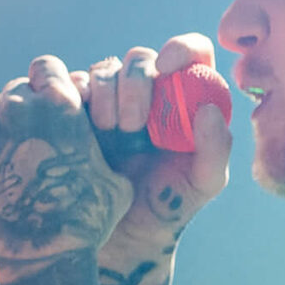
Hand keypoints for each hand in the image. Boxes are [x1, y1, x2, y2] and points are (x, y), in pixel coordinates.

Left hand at [0, 55, 131, 267]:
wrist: (46, 258)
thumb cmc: (86, 223)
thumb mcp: (115, 180)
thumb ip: (106, 150)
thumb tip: (116, 143)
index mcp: (63, 104)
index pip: (46, 67)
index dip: (47, 83)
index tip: (47, 103)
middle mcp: (23, 108)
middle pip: (17, 87)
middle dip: (23, 107)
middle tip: (28, 137)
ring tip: (2, 145)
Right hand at [74, 34, 232, 255]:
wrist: (117, 236)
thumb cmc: (167, 206)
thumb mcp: (203, 184)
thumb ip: (216, 150)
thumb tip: (207, 110)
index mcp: (186, 99)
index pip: (190, 53)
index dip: (179, 48)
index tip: (166, 66)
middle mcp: (148, 92)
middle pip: (140, 58)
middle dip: (134, 84)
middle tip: (132, 125)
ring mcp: (109, 99)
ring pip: (102, 70)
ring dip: (103, 96)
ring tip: (106, 134)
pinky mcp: (75, 110)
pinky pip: (68, 83)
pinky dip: (70, 95)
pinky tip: (78, 127)